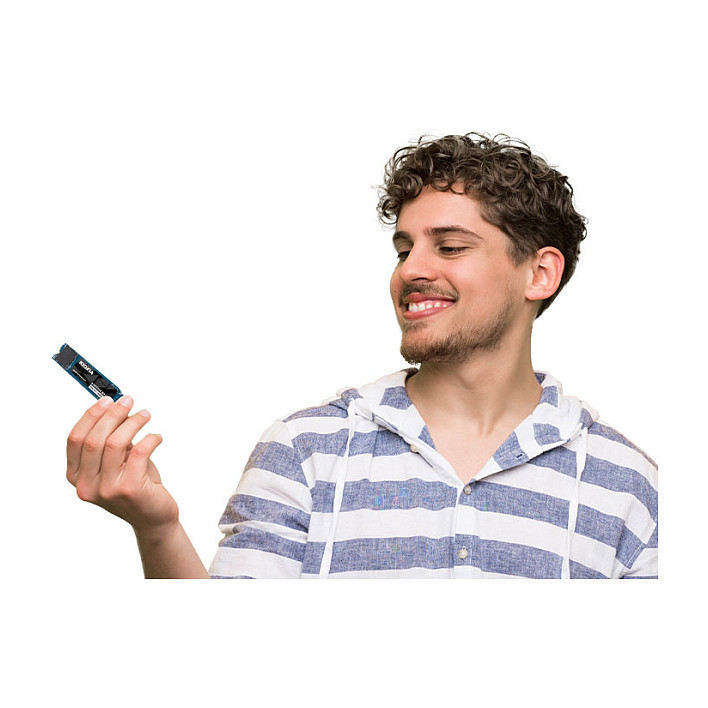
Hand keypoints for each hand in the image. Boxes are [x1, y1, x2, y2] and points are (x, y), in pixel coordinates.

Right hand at [66, 395, 178, 534]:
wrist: (153, 517)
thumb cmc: (135, 485)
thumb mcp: (115, 462)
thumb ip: (109, 441)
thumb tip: (114, 408)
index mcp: (77, 476)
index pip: (75, 439)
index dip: (91, 416)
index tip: (106, 400)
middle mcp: (87, 485)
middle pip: (94, 439)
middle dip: (113, 414)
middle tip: (128, 401)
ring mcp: (107, 489)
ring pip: (114, 443)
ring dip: (132, 422)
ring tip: (145, 415)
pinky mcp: (129, 489)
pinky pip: (138, 452)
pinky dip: (150, 438)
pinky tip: (156, 436)